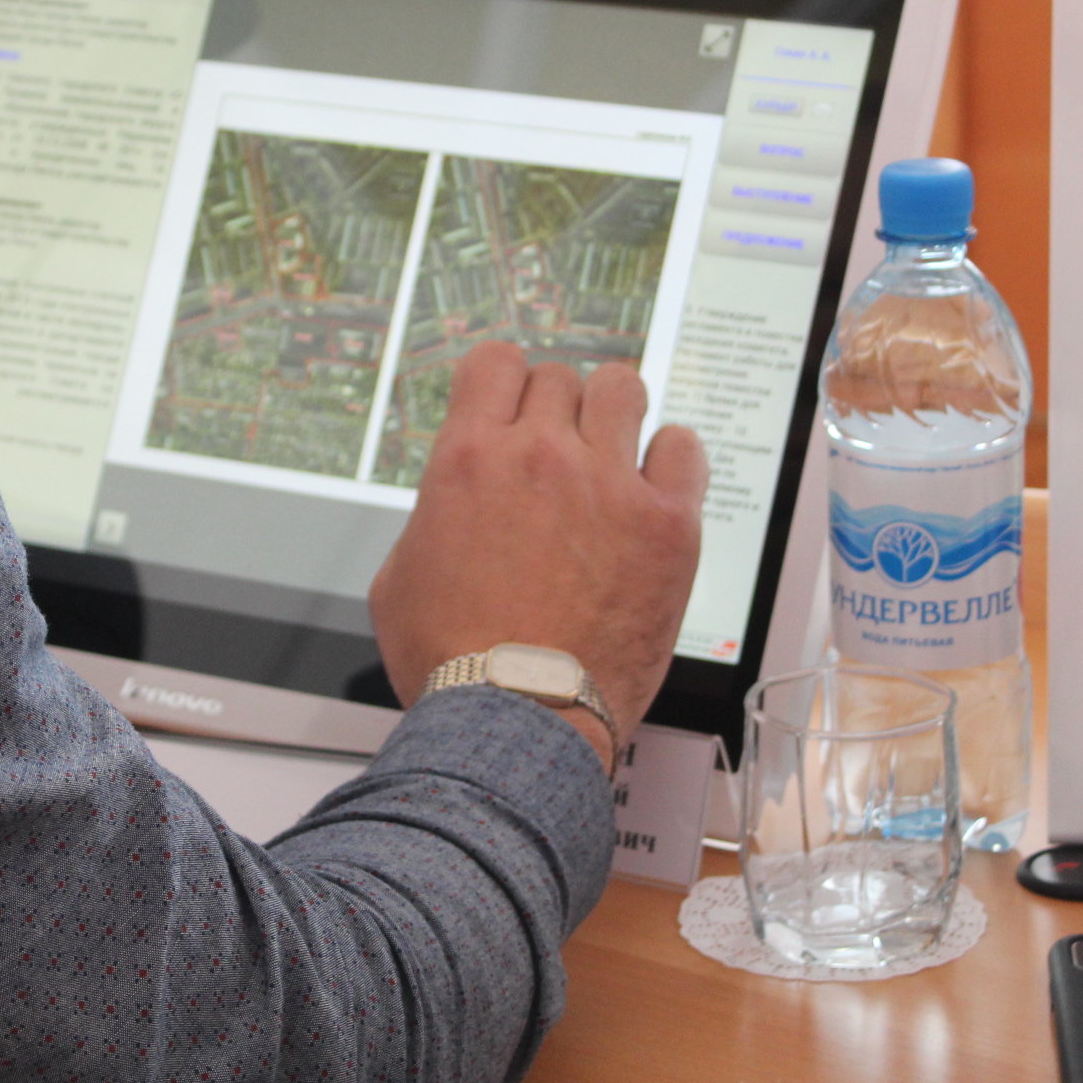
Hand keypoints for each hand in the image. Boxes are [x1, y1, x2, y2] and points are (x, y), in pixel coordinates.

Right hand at [371, 343, 707, 767]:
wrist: (516, 720)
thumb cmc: (455, 664)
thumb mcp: (399, 577)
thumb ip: (431, 517)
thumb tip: (451, 507)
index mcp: (469, 459)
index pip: (496, 361)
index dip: (504, 381)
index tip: (512, 405)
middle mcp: (540, 456)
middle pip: (560, 378)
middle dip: (556, 411)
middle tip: (559, 454)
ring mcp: (609, 485)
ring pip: (624, 390)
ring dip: (614, 415)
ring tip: (612, 456)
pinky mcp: (667, 524)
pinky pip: (684, 448)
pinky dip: (670, 460)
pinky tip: (655, 488)